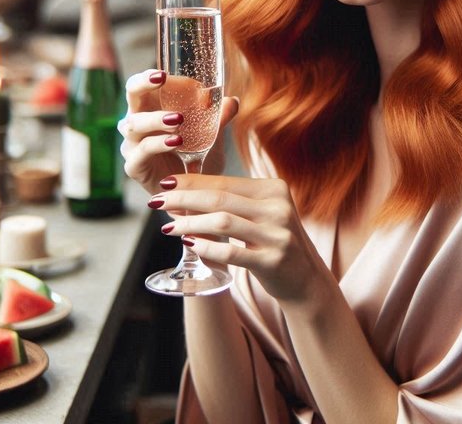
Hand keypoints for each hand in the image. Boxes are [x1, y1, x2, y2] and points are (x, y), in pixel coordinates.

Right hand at [118, 69, 238, 195]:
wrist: (196, 191)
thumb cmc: (198, 155)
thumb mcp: (212, 134)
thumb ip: (219, 117)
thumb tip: (233, 101)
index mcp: (152, 109)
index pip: (141, 86)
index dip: (146, 77)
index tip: (162, 73)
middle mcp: (138, 124)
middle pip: (131, 97)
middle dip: (143, 85)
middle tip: (162, 80)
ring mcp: (133, 145)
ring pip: (134, 124)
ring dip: (156, 119)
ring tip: (179, 119)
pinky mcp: (135, 166)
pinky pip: (141, 151)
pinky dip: (158, 144)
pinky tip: (176, 142)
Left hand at [150, 173, 329, 304]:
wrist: (305, 279)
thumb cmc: (274, 241)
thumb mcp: (263, 214)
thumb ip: (235, 201)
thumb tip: (186, 192)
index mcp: (275, 189)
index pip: (226, 181)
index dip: (192, 181)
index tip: (166, 182)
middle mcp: (278, 208)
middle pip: (220, 198)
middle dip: (183, 198)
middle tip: (157, 201)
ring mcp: (277, 234)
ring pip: (222, 222)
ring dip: (189, 223)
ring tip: (167, 227)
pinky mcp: (273, 260)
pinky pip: (232, 252)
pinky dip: (207, 248)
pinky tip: (189, 245)